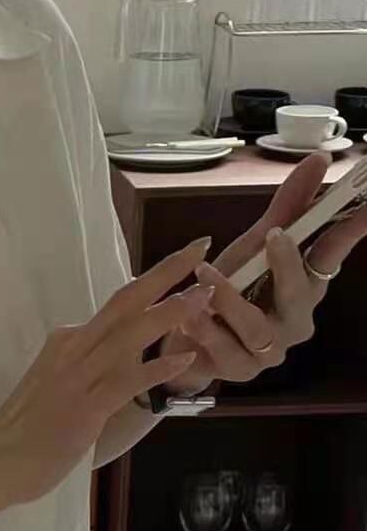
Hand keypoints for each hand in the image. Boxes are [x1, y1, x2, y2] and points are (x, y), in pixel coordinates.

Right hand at [0, 237, 213, 508]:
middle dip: (165, 273)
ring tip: (206, 296)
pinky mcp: (85, 408)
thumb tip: (122, 356)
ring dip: (170, 313)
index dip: (152, 279)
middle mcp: (73, 348)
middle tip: (200, 246)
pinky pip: (127, 381)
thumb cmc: (25, 431)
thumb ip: (88, 366)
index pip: (117, 304)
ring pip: (130, 335)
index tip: (182, 259)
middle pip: (126, 302)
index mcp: (67, 341)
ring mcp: (78, 377)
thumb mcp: (58, 384)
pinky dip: (158, 368)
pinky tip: (185, 358)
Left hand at [160, 151, 366, 393]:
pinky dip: (205, 330)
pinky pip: (225, 351)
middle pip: (301, 294)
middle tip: (272, 234)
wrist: (181, 344)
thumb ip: (286, 208)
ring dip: (229, 298)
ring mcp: (270, 351)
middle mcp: (295, 321)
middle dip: (288, 264)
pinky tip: (188, 314)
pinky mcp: (241, 371)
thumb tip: (321, 159)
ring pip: (257, 327)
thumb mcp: (250, 246)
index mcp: (304, 287)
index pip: (331, 253)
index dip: (351, 229)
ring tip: (203, 274)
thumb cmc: (223, 292)